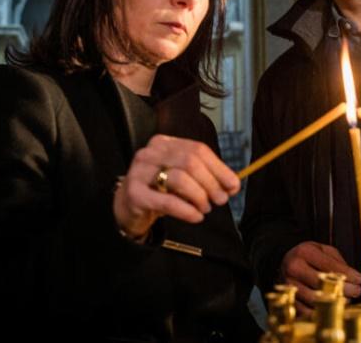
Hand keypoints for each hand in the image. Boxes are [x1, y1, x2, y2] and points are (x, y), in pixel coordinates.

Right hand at [113, 134, 239, 238]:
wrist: (127, 206)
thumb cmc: (160, 190)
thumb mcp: (183, 178)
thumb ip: (205, 177)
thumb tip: (232, 185)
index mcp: (164, 143)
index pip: (198, 149)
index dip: (219, 168)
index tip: (233, 186)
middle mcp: (150, 153)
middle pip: (190, 162)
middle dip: (211, 183)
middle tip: (220, 200)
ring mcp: (139, 172)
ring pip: (179, 178)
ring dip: (199, 196)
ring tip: (205, 208)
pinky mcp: (135, 194)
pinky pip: (167, 201)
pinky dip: (186, 210)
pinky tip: (196, 217)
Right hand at [279, 241, 360, 315]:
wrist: (284, 264)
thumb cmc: (309, 257)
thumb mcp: (323, 251)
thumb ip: (338, 262)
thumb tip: (354, 278)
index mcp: (304, 252)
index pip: (329, 265)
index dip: (347, 274)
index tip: (359, 279)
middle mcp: (293, 268)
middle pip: (322, 283)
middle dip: (344, 289)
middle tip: (357, 291)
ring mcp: (288, 285)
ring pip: (315, 299)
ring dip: (335, 301)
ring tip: (347, 299)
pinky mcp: (289, 299)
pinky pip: (307, 311)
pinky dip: (322, 312)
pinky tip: (333, 308)